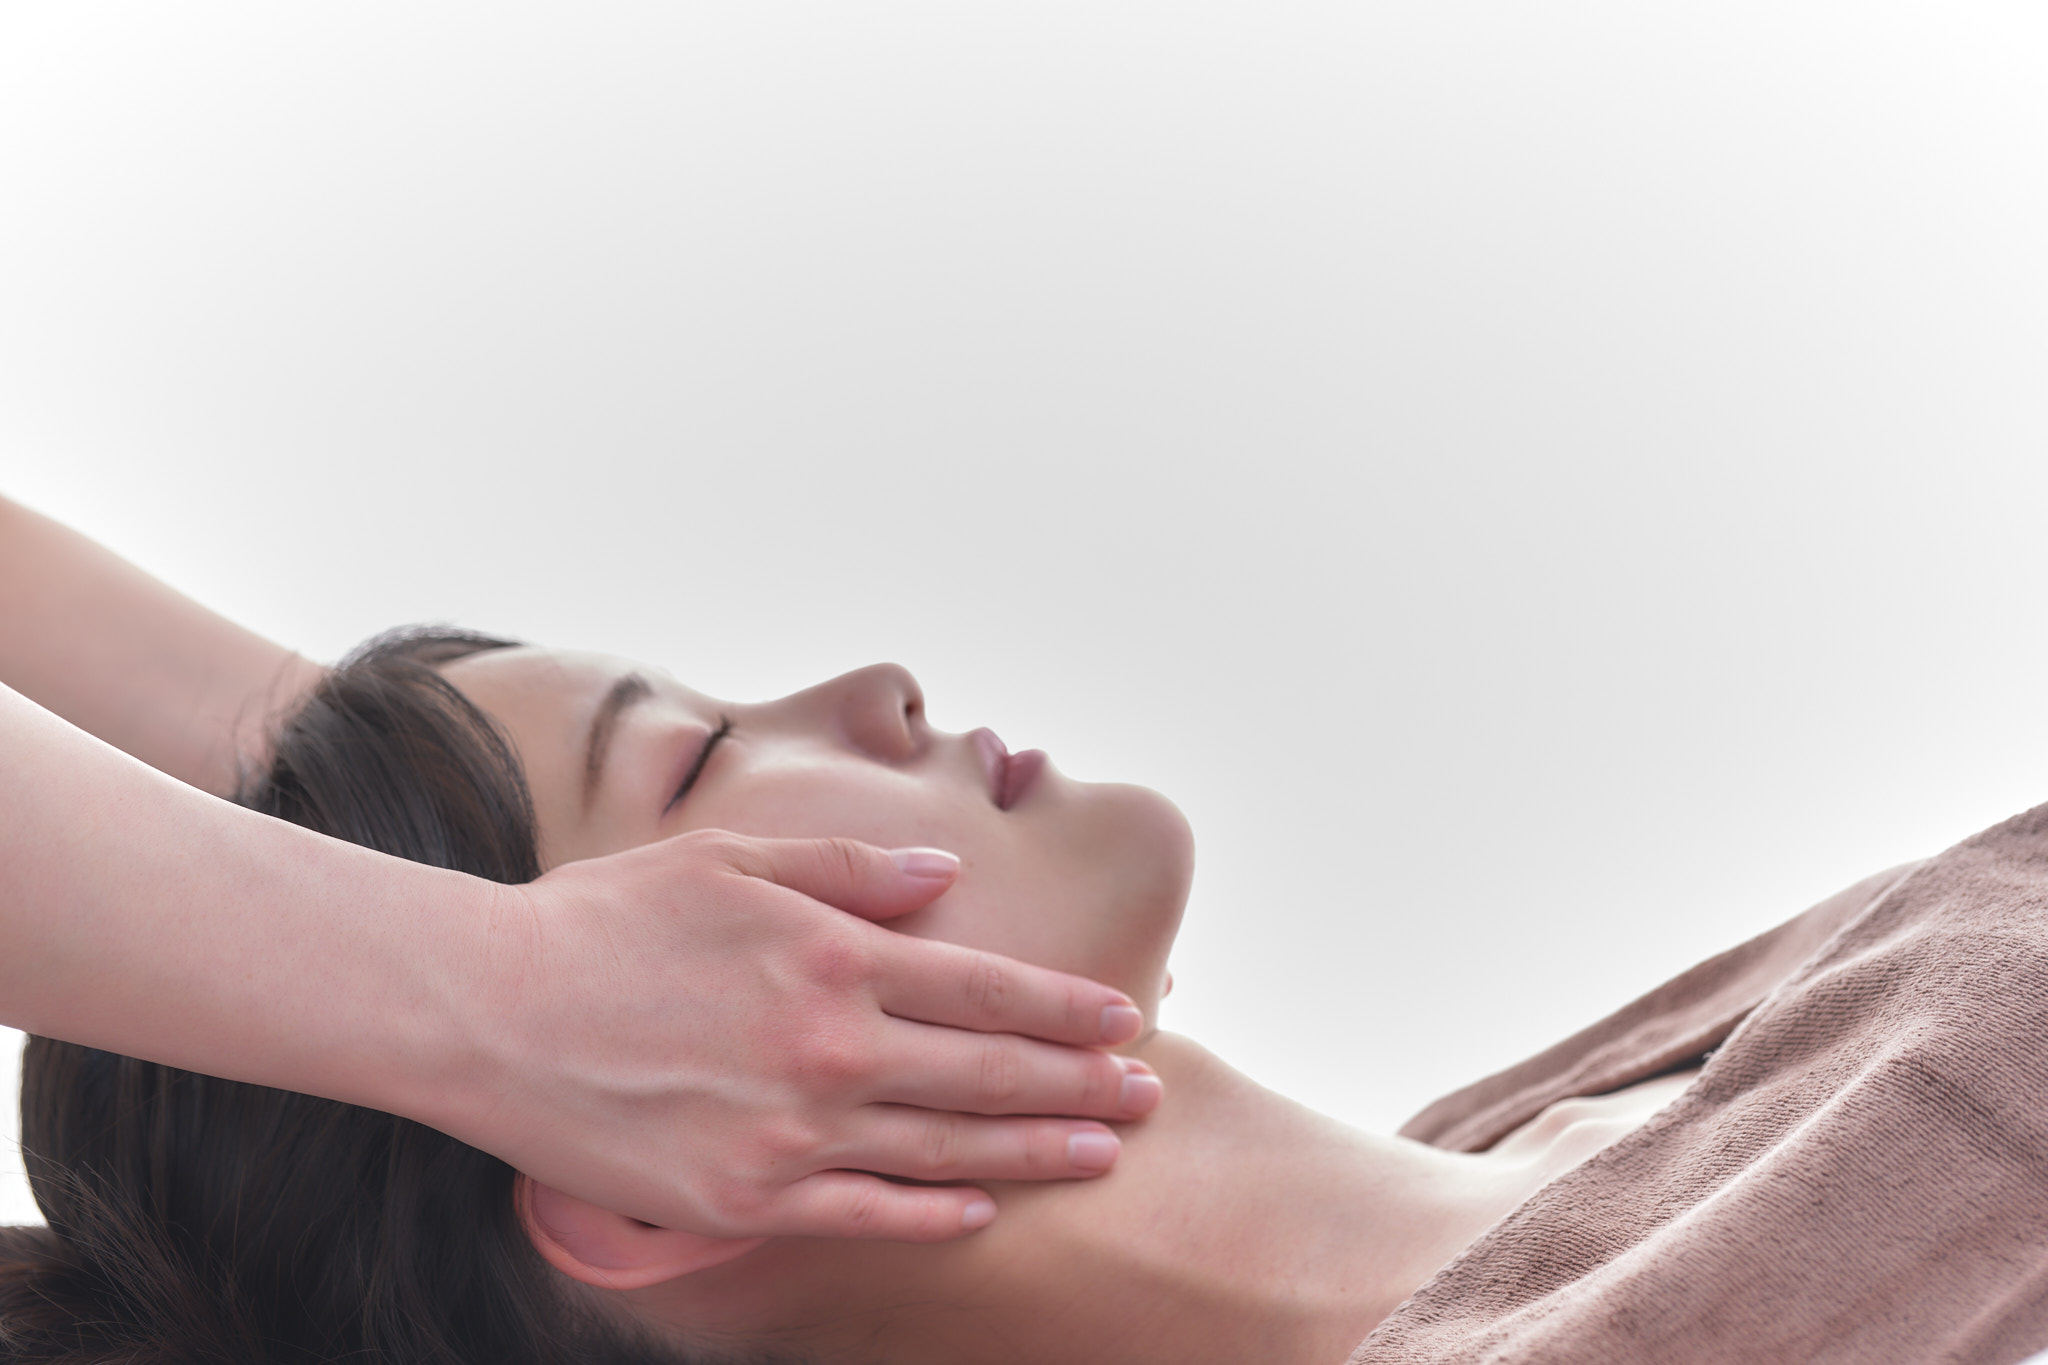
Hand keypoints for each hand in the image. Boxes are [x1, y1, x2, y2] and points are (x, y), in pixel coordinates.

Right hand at [428, 829, 1160, 1241]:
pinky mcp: (743, 1199)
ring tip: (1101, 1154)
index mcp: (835, 957)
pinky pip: (863, 1215)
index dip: (1064, 1010)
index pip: (984, 990)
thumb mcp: (731, 859)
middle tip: (1149, 1097)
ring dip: (1034, 1154)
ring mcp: (791, 1134)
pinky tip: (981, 1212)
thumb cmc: (605, 919)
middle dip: (1080, 1087)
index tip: (1123, 1020)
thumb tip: (944, 873)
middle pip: (987, 1077)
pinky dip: (930, 1215)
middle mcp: (831, 1049)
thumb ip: (849, 867)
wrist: (488, 1011)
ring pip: (945, 1151)